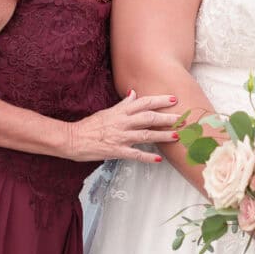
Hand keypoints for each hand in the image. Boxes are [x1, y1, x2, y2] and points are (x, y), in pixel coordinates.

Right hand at [61, 91, 178, 162]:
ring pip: (145, 134)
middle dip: (167, 117)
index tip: (174, 99)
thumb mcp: (107, 111)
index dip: (159, 100)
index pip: (143, 103)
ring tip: (177, 136)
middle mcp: (122, 122)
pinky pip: (134, 154)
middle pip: (148, 117)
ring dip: (162, 135)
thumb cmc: (90, 125)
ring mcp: (120, 137)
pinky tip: (158, 160)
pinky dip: (147, 157)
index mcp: (120, 111)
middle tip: (182, 118)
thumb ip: (123, 104)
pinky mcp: (116, 151)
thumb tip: (133, 93)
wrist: (72, 139)